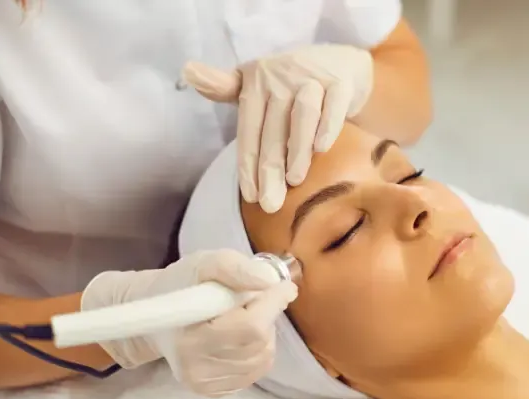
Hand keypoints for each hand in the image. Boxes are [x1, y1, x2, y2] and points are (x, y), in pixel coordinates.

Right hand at [81, 250, 297, 396]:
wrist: (152, 317)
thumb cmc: (179, 287)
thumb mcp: (204, 264)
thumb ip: (236, 269)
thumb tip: (270, 283)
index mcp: (189, 336)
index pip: (250, 327)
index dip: (272, 304)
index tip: (284, 287)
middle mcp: (196, 368)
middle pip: (259, 342)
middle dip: (266, 316)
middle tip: (253, 300)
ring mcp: (205, 384)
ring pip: (264, 357)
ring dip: (264, 333)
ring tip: (243, 317)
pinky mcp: (213, 391)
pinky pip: (257, 371)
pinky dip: (259, 350)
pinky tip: (240, 336)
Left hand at [181, 44, 374, 211]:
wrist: (340, 63)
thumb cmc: (291, 82)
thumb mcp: (256, 83)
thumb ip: (225, 87)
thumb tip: (187, 70)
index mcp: (256, 82)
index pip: (248, 128)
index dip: (248, 164)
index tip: (251, 197)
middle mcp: (281, 77)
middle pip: (273, 129)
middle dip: (269, 169)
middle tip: (270, 204)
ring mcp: (312, 77)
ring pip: (302, 115)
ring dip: (297, 148)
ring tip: (295, 181)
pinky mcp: (340, 81)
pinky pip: (334, 105)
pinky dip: (328, 126)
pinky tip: (322, 149)